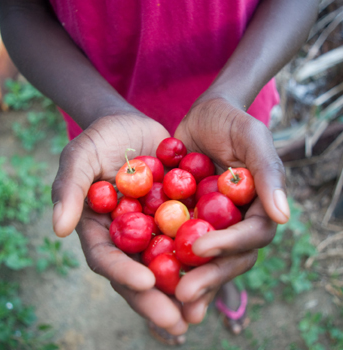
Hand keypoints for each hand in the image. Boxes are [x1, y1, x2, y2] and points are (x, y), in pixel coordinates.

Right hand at [52, 114, 187, 334]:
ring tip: (201, 309)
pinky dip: (203, 257)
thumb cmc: (99, 140)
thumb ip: (69, 189)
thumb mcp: (79, 157)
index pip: (107, 258)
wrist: (131, 126)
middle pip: (139, 273)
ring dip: (184, 287)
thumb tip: (59, 228)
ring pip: (167, 264)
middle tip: (178, 322)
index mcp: (100, 229)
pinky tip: (220, 270)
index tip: (144, 283)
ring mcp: (153, 229)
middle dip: (156, 299)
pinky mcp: (176, 216)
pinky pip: (189, 239)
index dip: (122, 272)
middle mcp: (127, 236)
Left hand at [174, 97, 289, 323]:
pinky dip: (166, 259)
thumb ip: (268, 172)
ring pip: (204, 259)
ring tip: (166, 298)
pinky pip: (178, 242)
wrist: (203, 116)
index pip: (252, 234)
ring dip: (188, 279)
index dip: (230, 244)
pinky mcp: (187, 219)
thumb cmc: (230, 121)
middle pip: (229, 257)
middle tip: (182, 294)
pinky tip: (148, 274)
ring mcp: (211, 223)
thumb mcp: (251, 137)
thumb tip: (283, 216)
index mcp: (257, 207)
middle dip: (208, 276)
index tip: (202, 246)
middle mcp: (236, 221)